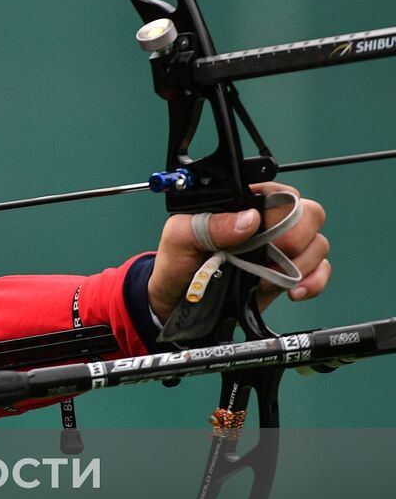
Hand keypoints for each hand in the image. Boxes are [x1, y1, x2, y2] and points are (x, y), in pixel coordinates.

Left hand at [147, 182, 330, 322]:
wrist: (177, 305)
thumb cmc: (176, 264)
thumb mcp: (179, 238)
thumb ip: (208, 225)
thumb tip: (248, 219)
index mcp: (243, 203)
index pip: (281, 193)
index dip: (281, 212)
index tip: (262, 234)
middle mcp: (267, 221)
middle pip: (310, 213)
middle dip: (295, 239)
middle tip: (268, 258)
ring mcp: (281, 248)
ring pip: (318, 242)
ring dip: (300, 264)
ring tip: (267, 280)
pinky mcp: (289, 272)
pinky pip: (321, 269)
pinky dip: (314, 280)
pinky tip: (295, 291)